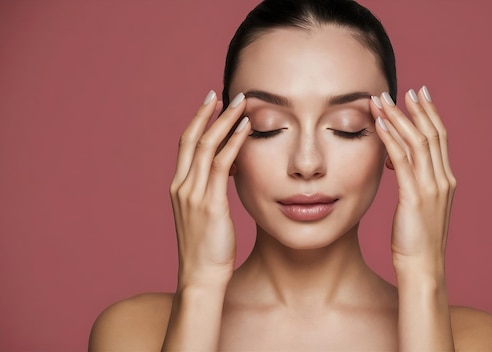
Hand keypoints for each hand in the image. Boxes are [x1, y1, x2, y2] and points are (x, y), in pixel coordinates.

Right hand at [169, 91, 249, 286]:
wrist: (201, 277)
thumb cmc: (207, 250)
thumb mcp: (205, 215)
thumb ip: (211, 191)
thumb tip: (229, 172)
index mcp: (179, 187)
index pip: (186, 145)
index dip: (197, 121)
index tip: (210, 103)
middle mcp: (182, 186)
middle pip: (192, 139)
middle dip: (208, 113)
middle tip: (224, 93)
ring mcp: (193, 194)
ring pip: (207, 146)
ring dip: (225, 121)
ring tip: (241, 103)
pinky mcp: (210, 203)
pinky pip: (222, 165)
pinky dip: (233, 143)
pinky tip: (246, 129)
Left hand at [371, 87, 455, 270]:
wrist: (423, 267)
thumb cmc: (417, 241)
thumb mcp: (420, 207)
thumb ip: (415, 183)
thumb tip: (400, 165)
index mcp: (445, 181)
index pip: (440, 139)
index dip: (430, 114)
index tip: (419, 95)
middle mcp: (442, 180)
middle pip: (431, 134)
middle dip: (416, 110)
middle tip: (404, 89)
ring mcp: (431, 188)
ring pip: (417, 142)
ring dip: (399, 118)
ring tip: (383, 101)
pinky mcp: (415, 197)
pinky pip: (402, 160)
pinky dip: (391, 139)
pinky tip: (380, 124)